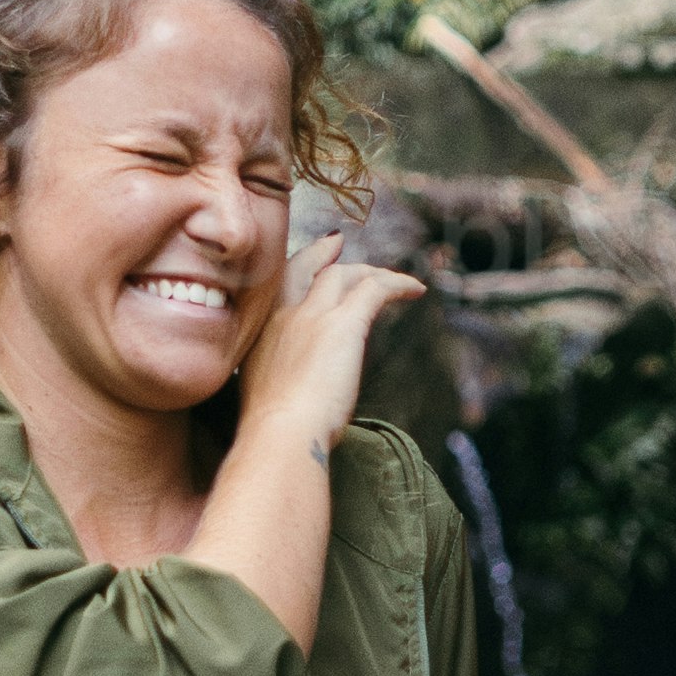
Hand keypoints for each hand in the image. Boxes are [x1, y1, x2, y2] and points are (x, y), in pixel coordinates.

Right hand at [233, 248, 420, 454]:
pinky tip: (414, 290)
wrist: (279, 433)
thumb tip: (297, 395)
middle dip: (323, 253)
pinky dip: (396, 283)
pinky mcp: (343, 324)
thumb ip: (280, 384)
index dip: (296, 270)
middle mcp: (283, 316)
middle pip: (307, 268)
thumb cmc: (272, 432)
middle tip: (338, 242)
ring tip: (392, 279)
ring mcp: (312, 316)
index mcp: (261, 333)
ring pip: (344, 275)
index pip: (279, 286)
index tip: (311, 259)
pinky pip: (374, 289)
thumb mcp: (266, 398)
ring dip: (369, 273)